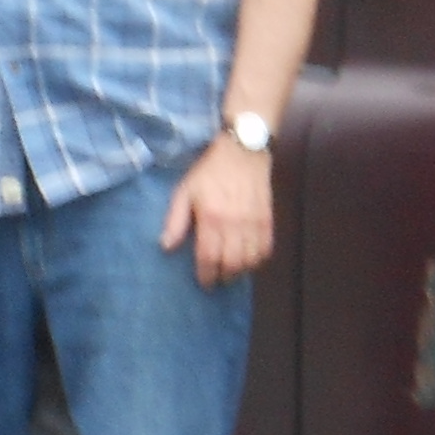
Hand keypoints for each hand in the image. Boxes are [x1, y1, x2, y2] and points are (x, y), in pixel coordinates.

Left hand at [164, 136, 273, 287]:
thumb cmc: (210, 172)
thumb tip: (166, 246)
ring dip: (241, 271)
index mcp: (211, 217)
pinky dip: (258, 260)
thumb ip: (175, 220)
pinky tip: (250, 260)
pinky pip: (266, 249)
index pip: (209, 257)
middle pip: (232, 264)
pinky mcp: (268, 220)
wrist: (243, 152)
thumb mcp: (185, 191)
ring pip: (251, 260)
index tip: (204, 282)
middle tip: (218, 279)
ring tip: (232, 272)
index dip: (206, 275)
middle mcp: (234, 224)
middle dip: (224, 277)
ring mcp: (254, 223)